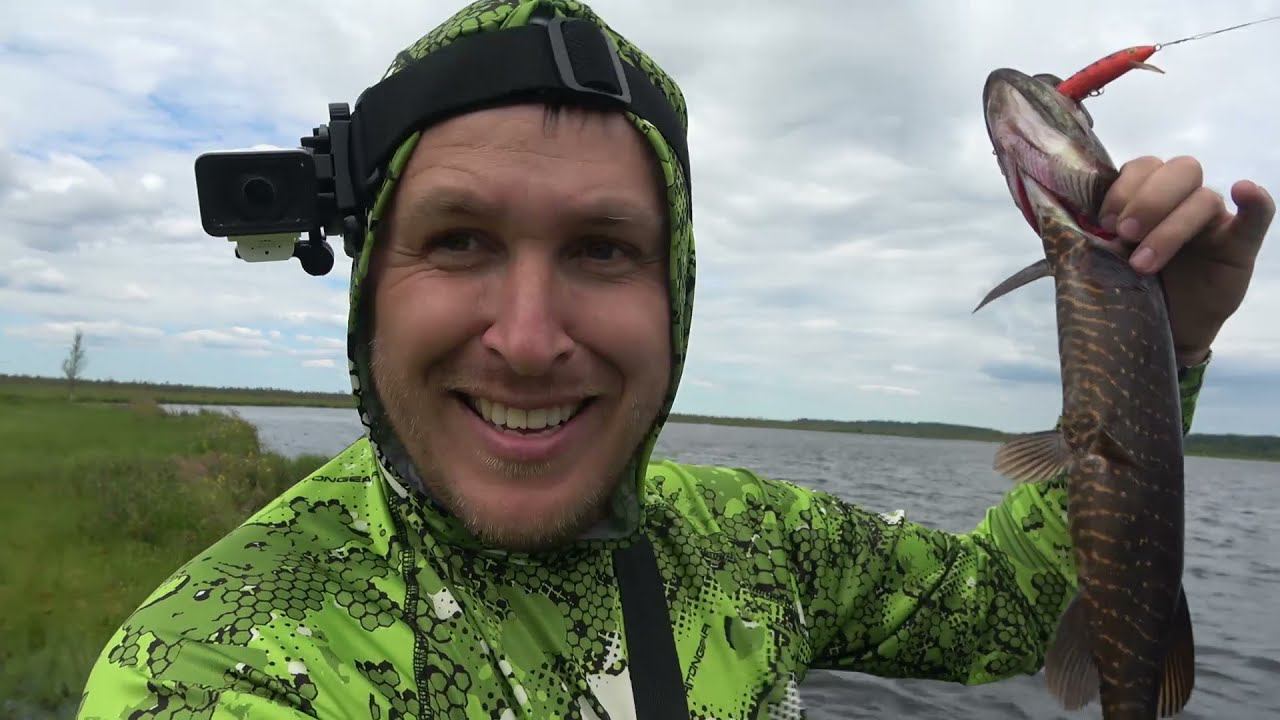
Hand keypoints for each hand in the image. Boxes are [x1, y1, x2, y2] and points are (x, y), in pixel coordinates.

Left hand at [1098, 155, 1273, 365]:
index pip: (1142, 167)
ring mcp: (1213, 220)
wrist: (1158, 330)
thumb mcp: (1102, 258)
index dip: (1123, 188)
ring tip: (1143, 264)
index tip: (1104, 222)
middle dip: (1147, 200)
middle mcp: (1183, 200)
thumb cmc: (1129, 287)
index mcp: (1149, 195)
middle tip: (1123, 235)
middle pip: (1177, 170)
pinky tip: (1243, 191)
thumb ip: (1086, 233)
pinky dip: (1255, 201)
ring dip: (1170, 228)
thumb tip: (1049, 213)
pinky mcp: (1239, 244)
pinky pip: (1258, 215)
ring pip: (1202, 199)